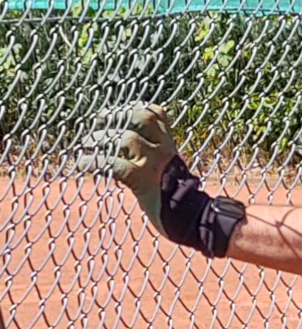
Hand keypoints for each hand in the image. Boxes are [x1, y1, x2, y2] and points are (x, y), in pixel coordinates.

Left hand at [78, 104, 179, 234]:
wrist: (193, 220)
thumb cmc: (180, 199)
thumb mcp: (172, 170)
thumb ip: (158, 158)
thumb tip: (134, 153)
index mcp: (170, 146)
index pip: (156, 113)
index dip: (135, 107)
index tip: (118, 112)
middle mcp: (163, 150)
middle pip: (142, 117)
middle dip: (117, 115)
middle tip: (99, 121)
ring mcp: (153, 164)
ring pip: (127, 138)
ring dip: (101, 138)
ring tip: (86, 144)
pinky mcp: (142, 181)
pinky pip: (114, 165)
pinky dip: (94, 162)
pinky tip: (81, 165)